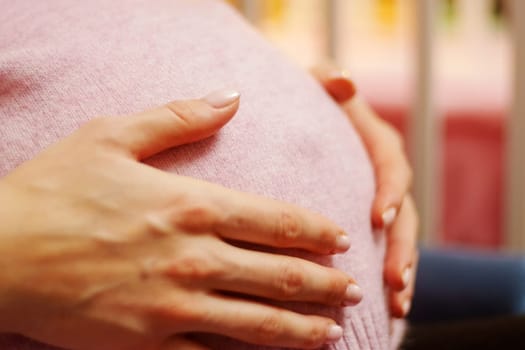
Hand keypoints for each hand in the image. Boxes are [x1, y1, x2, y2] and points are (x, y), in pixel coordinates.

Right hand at [0, 89, 361, 349]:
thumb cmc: (53, 190)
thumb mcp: (112, 135)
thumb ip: (179, 117)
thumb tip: (232, 97)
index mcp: (191, 205)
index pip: (277, 221)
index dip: (316, 232)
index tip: (341, 240)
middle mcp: (193, 258)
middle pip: (281, 276)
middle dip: (324, 285)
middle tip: (352, 291)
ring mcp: (173, 306)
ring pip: (259, 323)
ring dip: (303, 329)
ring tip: (332, 332)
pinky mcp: (149, 342)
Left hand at [313, 67, 418, 317]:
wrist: (305, 127)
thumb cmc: (309, 105)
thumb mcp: (317, 86)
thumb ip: (328, 80)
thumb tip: (341, 79)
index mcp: (377, 144)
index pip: (391, 165)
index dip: (389, 190)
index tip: (378, 218)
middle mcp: (385, 177)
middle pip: (404, 215)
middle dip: (401, 249)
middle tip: (395, 281)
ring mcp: (381, 204)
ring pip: (399, 242)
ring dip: (401, 273)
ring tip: (396, 306)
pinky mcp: (371, 226)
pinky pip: (384, 254)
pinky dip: (387, 280)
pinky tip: (383, 310)